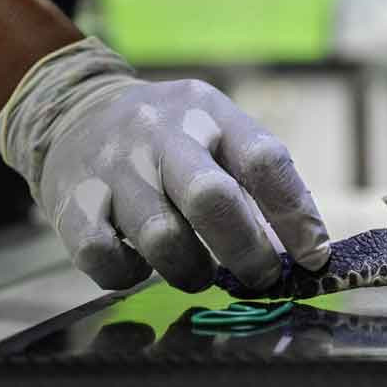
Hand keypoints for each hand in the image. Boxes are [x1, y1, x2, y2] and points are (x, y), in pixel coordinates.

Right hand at [0, 38, 328, 290]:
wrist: (76, 109)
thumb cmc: (172, 137)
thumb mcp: (219, 133)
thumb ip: (258, 185)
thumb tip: (303, 252)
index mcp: (212, 113)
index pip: (264, 161)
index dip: (296, 214)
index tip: (315, 255)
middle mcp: (163, 134)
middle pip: (212, 198)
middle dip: (246, 250)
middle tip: (263, 277)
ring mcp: (115, 166)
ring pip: (161, 237)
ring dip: (190, 271)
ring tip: (197, 274)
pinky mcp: (71, 200)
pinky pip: (104, 256)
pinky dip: (129, 274)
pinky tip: (139, 264)